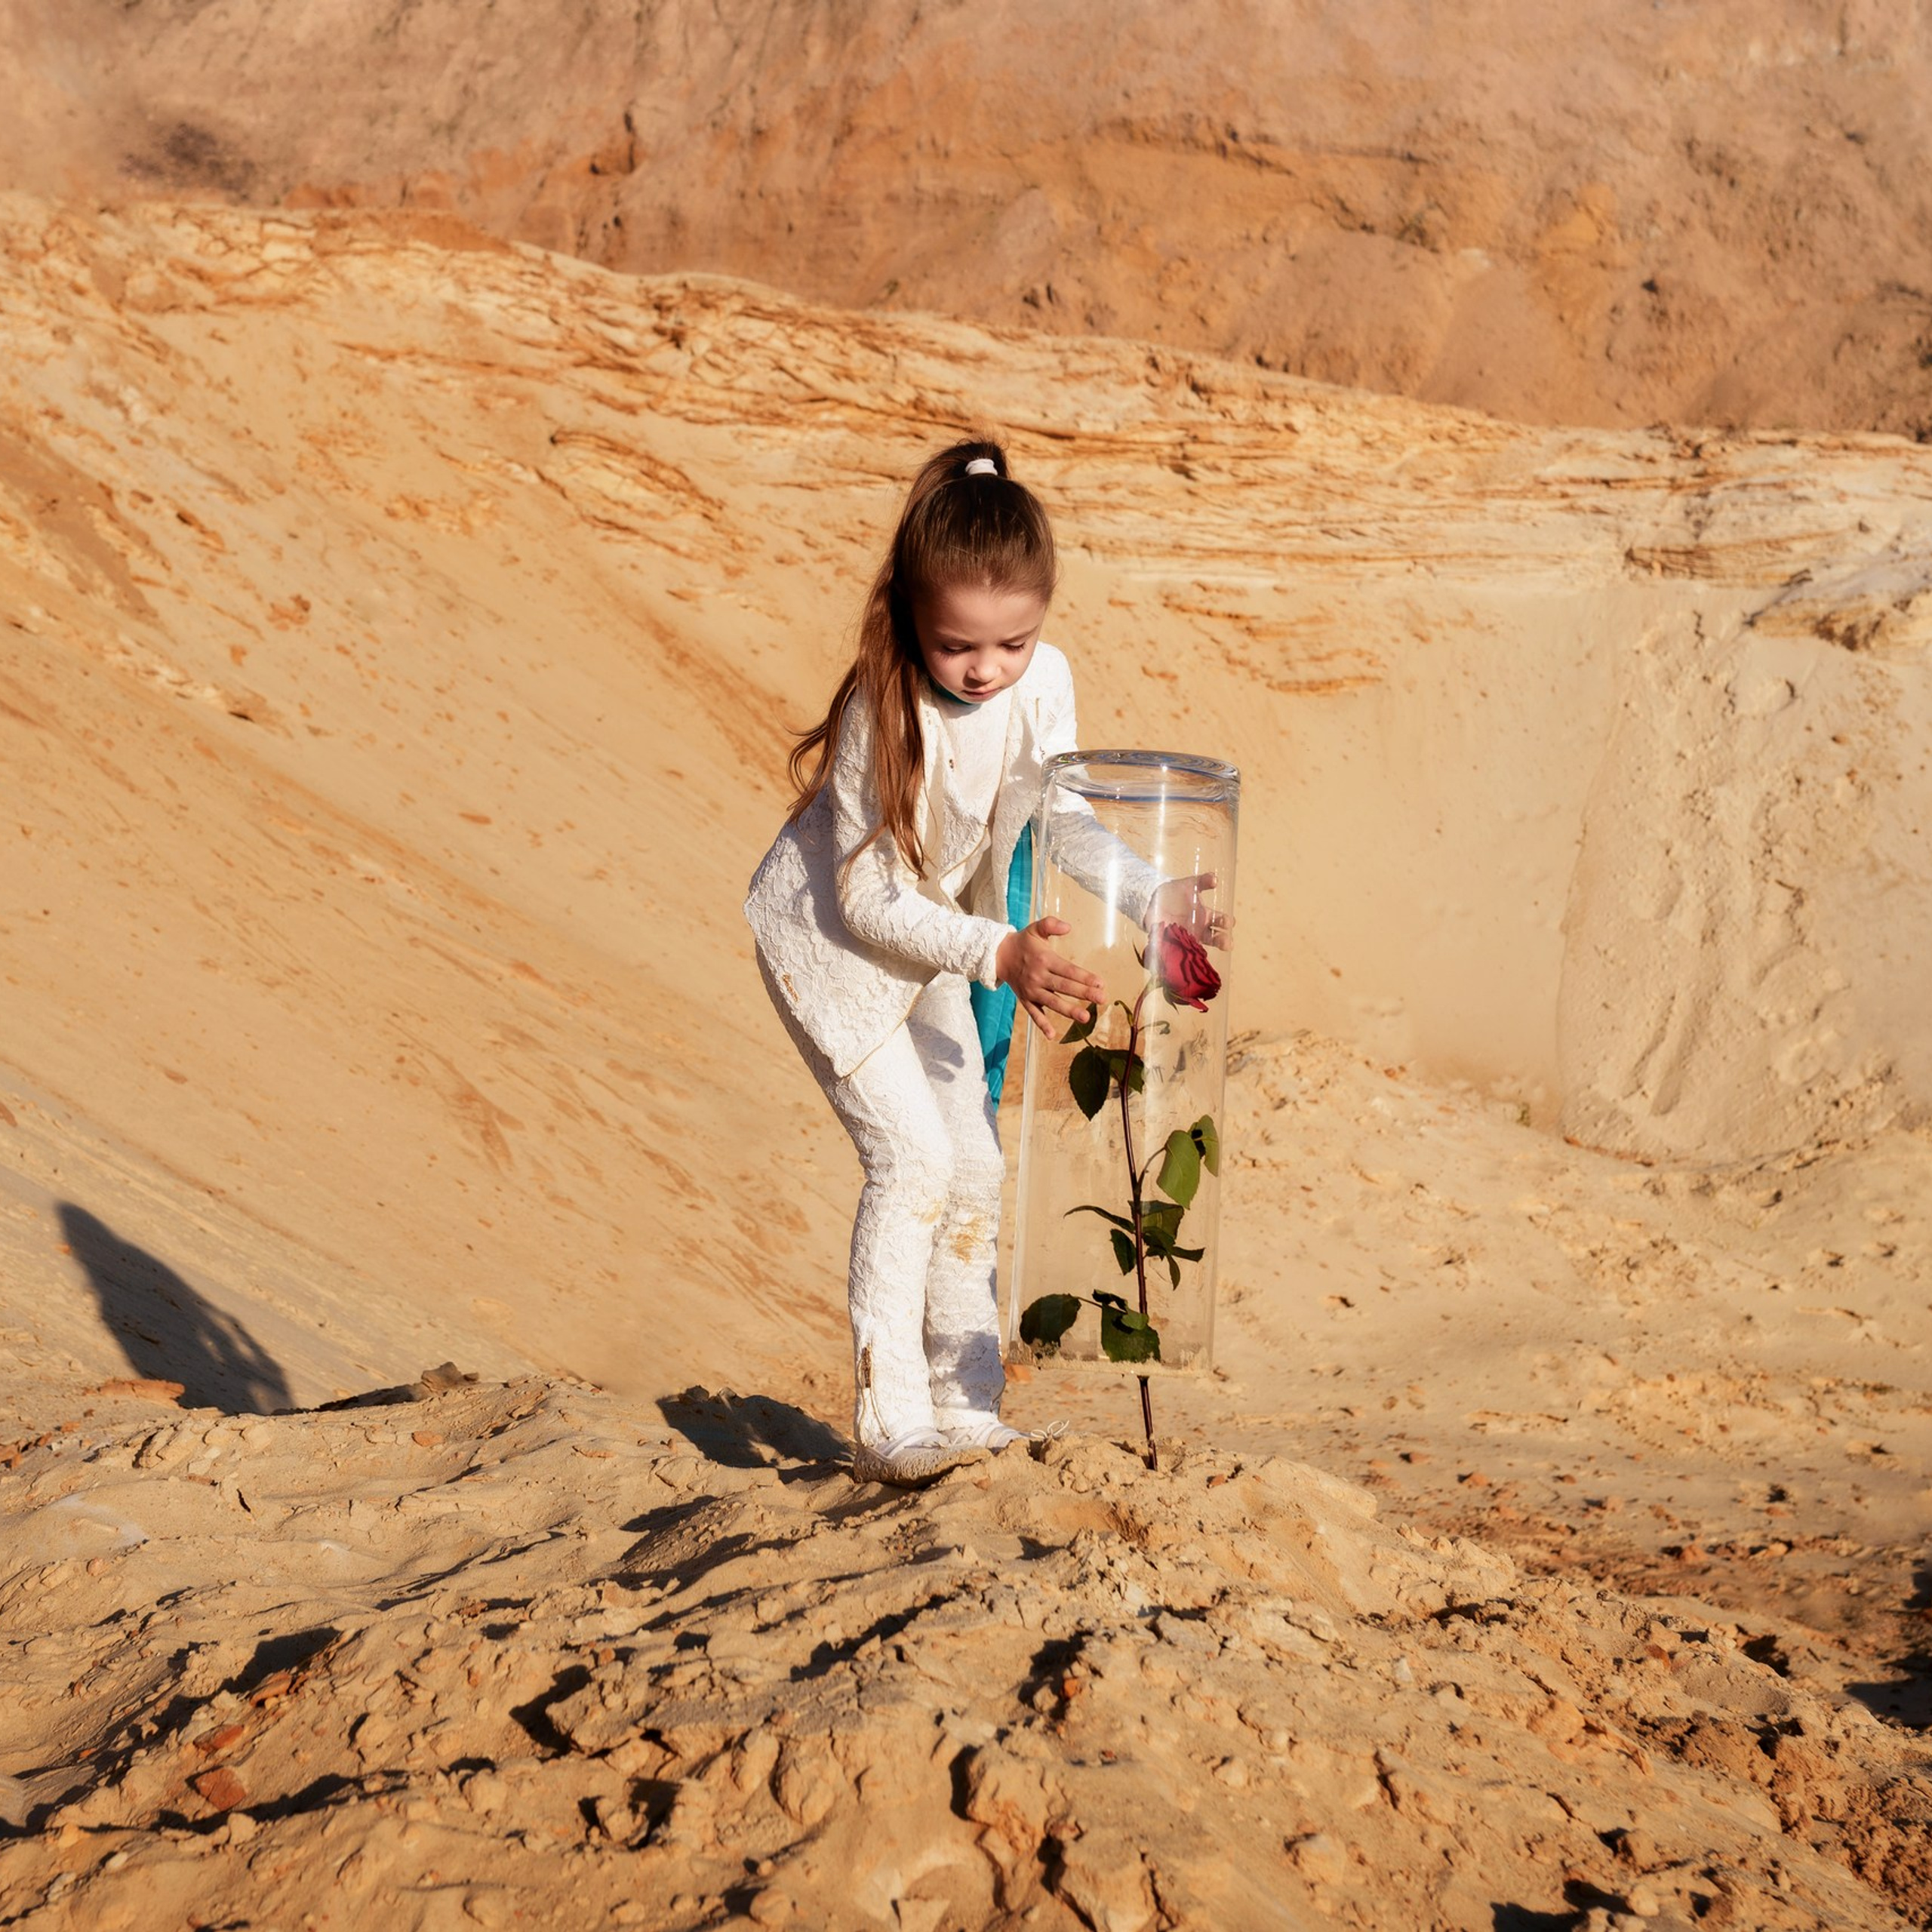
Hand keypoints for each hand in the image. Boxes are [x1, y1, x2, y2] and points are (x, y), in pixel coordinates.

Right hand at [997, 918, 1106, 1037]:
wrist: (998, 956)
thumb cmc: (1022, 942)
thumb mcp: (1035, 928)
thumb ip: (1050, 924)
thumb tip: (1068, 927)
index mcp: (1044, 959)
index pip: (1067, 970)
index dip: (1084, 976)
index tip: (1100, 983)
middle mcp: (1038, 976)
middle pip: (1064, 987)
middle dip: (1084, 993)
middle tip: (1102, 999)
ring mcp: (1031, 990)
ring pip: (1052, 1002)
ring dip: (1069, 1010)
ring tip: (1086, 1017)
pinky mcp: (1025, 999)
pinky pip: (1034, 1014)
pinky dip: (1042, 1024)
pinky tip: (1052, 1035)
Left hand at [1145, 871, 1232, 950]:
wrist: (1154, 900)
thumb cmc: (1175, 892)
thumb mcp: (1190, 884)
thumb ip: (1202, 881)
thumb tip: (1215, 879)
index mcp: (1206, 916)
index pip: (1221, 922)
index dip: (1227, 923)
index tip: (1228, 923)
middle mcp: (1200, 929)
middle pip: (1216, 938)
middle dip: (1224, 940)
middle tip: (1227, 943)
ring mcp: (1189, 937)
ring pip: (1203, 947)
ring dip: (1211, 950)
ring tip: (1216, 952)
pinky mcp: (1176, 942)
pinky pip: (1185, 951)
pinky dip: (1190, 954)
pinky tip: (1194, 957)